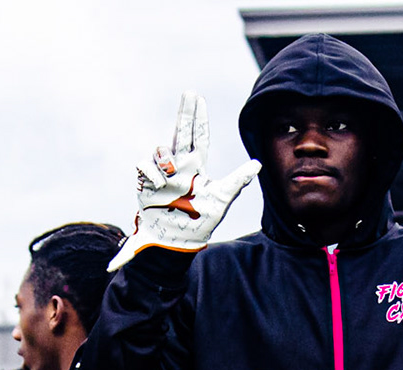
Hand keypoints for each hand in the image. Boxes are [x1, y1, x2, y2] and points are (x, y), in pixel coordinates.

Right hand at [110, 91, 260, 271]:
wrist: (177, 242)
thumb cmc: (199, 222)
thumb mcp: (221, 199)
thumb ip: (237, 181)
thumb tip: (258, 164)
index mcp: (196, 166)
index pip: (199, 137)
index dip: (199, 118)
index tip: (199, 98)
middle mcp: (179, 166)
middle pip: (180, 133)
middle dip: (185, 113)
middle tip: (189, 93)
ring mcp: (162, 174)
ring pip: (160, 149)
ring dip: (165, 156)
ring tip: (172, 171)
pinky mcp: (147, 183)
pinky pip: (144, 165)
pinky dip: (152, 171)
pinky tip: (159, 183)